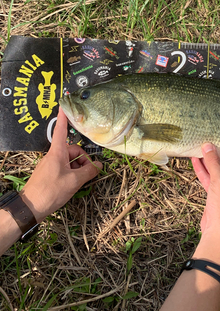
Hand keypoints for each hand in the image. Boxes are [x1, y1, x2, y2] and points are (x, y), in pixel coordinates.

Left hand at [21, 107, 102, 221]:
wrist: (31, 208)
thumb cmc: (51, 191)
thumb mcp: (74, 181)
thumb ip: (89, 171)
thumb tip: (99, 165)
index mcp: (57, 152)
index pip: (61, 129)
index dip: (64, 115)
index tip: (65, 102)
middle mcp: (54, 155)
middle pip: (73, 150)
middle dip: (83, 159)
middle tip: (89, 172)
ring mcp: (51, 165)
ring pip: (70, 161)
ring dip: (78, 169)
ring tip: (81, 181)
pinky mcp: (50, 174)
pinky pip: (65, 169)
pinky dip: (72, 174)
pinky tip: (75, 184)